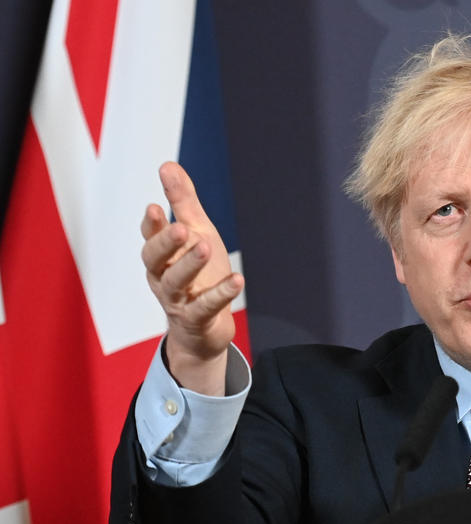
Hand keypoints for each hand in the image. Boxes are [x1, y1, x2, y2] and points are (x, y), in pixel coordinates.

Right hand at [141, 162, 243, 394]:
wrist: (204, 329)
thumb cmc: (197, 275)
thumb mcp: (195, 234)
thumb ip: (182, 202)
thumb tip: (167, 165)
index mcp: (161, 255)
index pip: (151, 236)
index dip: (152, 223)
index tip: (156, 206)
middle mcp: (162, 276)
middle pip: (155, 259)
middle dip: (165, 242)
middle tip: (181, 228)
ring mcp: (177, 300)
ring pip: (176, 282)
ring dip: (189, 264)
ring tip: (205, 246)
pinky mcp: (196, 319)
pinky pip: (205, 306)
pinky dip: (220, 293)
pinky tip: (237, 279)